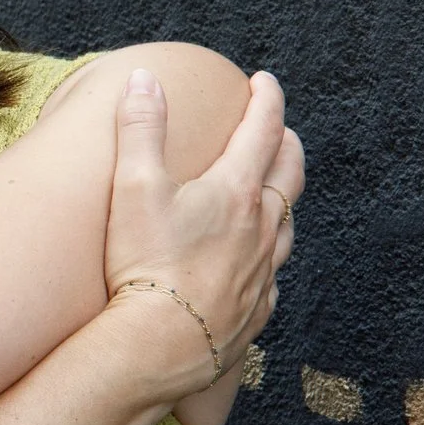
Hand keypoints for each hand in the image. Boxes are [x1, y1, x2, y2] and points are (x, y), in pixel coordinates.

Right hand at [103, 69, 304, 400]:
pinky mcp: (257, 309)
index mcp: (236, 191)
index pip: (263, 130)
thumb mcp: (133, 186)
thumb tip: (145, 79)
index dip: (266, 99)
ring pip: (289, 224)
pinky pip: (273, 274)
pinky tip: (256, 261)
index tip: (264, 81)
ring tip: (272, 191)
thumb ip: (140, 128)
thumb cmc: (145, 264)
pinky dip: (269, 254)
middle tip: (277, 130)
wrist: (160, 345)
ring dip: (284, 198)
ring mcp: (264, 270)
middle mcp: (262, 227)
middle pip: (290, 173)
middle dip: (286, 143)